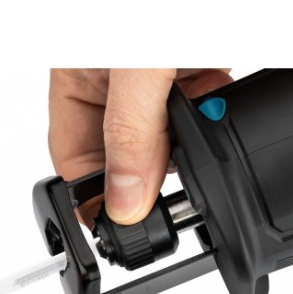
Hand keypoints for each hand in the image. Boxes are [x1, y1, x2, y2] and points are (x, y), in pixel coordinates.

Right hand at [49, 69, 231, 225]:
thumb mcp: (137, 64)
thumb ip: (131, 131)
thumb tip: (126, 202)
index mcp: (76, 81)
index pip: (73, 160)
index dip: (94, 201)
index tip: (121, 229)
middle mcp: (111, 85)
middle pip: (119, 157)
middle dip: (147, 177)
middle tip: (172, 196)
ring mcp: (153, 79)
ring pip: (162, 140)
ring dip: (184, 149)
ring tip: (199, 143)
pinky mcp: (192, 70)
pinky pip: (197, 111)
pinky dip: (212, 118)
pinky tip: (219, 109)